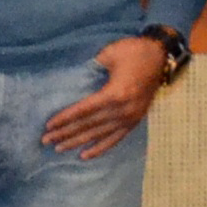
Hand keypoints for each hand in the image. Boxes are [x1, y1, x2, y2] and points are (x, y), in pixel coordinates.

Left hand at [42, 36, 167, 159]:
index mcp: (116, 94)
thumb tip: (72, 81)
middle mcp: (123, 110)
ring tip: (59, 148)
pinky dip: (100, 148)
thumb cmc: (132, 51)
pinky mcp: (135, 120)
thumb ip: (91, 68)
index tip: (48, 126)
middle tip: (46, 141)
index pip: (84, 110)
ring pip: (99, 134)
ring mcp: (130, 117)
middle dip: (66, 134)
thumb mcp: (109, 54)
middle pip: (89, 125)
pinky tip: (85, 155)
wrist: (160, 55)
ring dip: (78, 142)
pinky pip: (115, 138)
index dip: (65, 118)